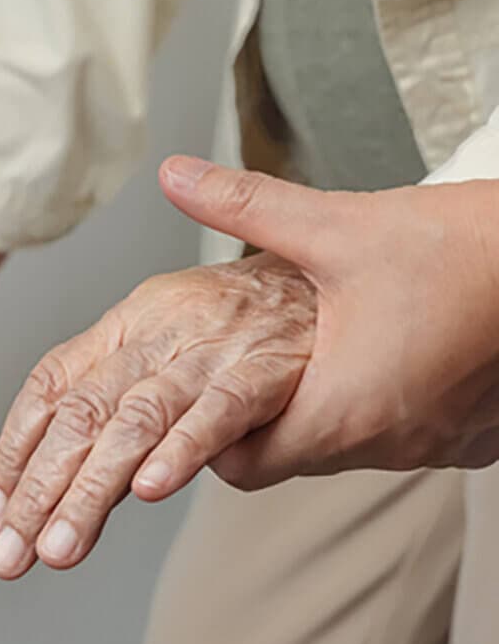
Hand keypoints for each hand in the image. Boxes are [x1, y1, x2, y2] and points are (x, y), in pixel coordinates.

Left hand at [0, 249, 316, 578]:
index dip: (15, 449)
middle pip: (83, 412)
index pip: (51, 388)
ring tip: (60, 547)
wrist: (328, 276)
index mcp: (126, 325)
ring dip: (92, 487)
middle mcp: (157, 333)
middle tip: (10, 553)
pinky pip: (220, 410)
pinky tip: (149, 489)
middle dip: (38, 488)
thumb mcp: (169, 339)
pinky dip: (182, 448)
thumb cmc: (245, 318)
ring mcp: (211, 349)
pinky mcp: (268, 367)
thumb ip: (129, 397)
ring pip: (137, 419)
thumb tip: (97, 479)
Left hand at [162, 158, 498, 486]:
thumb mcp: (337, 225)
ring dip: (319, 407)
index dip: (212, 434)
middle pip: (293, 457)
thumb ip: (244, 206)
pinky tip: (376, 354)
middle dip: (263, 416)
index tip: (205, 393)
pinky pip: (400, 437)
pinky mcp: (472, 436)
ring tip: (312, 349)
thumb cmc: (466, 248)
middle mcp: (392, 443)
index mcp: (345, 409)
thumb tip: (175, 178)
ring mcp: (437, 446)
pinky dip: (375, 407)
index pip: (244, 465)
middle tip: (253, 361)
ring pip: (346, 447)